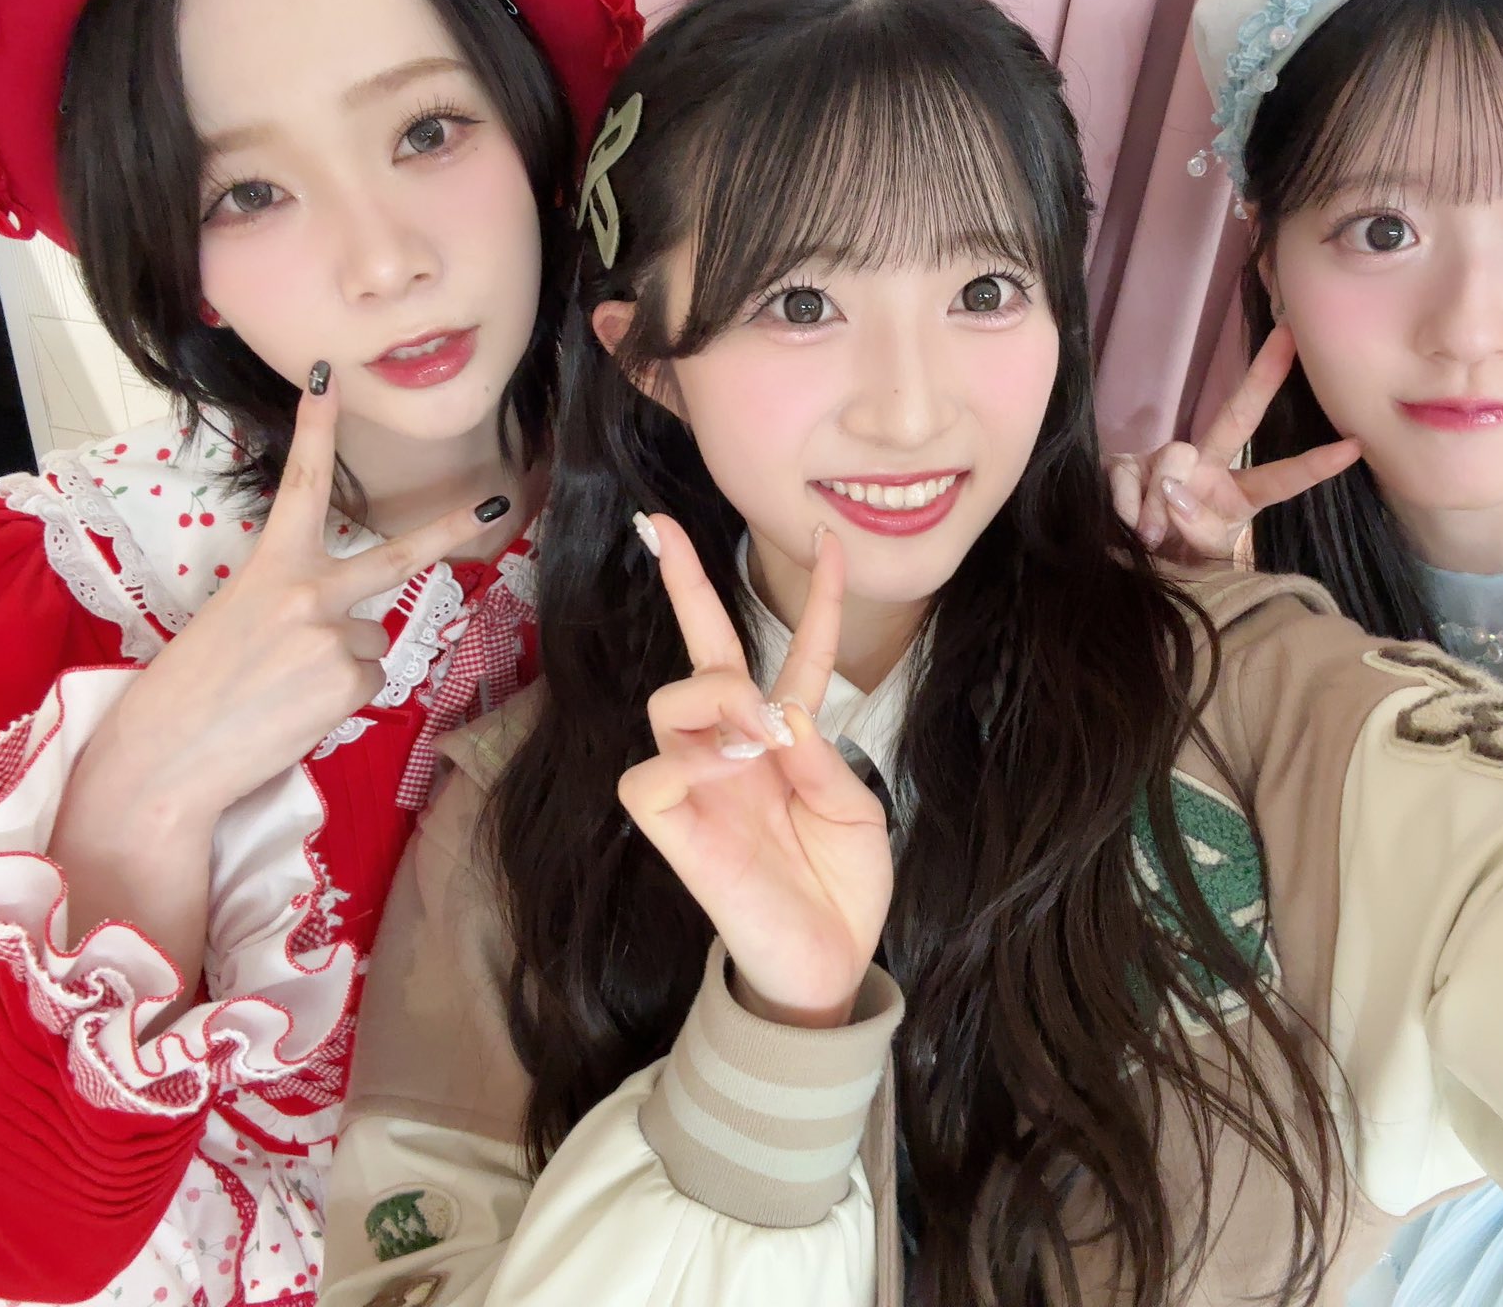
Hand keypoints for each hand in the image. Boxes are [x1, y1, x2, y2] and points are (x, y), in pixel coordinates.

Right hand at [78, 367, 508, 817]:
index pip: (301, 486)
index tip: (328, 380)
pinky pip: (366, 685)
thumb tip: (344, 627)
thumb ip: (291, 604)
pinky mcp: (348, 685)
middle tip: (495, 504)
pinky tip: (295, 712)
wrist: (165, 757)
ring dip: (340, 665)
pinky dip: (338, 701)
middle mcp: (309, 593)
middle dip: (450, 529)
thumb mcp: (235, 619)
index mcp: (270, 566)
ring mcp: (334, 638)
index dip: (316, 429)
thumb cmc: (188, 690)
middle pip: (398, 556)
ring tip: (284, 689)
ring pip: (370, 642)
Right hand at [619, 516, 891, 1028]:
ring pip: (669, 701)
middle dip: (690, 588)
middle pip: (701, 654)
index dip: (820, 601)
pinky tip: (725, 778)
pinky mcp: (670, 828)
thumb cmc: (841, 886)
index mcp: (786, 739)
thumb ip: (819, 752)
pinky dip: (684, 765)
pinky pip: (647, 776)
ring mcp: (699, 785)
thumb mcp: (855, 808)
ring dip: (718, 700)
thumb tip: (775, 711)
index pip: (794, 654)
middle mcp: (735, 750)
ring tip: (758, 740)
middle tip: (753, 672)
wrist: (832, 962)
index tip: (832, 541)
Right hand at [1109, 325, 1360, 561]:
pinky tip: (1126, 521)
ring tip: (1149, 535)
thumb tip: (1173, 488)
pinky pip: (1128, 478)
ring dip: (1160, 504)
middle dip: (1264, 376)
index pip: (1279, 479)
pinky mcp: (1124, 463)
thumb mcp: (1198, 559)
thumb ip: (1197, 529)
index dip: (1314, 466)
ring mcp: (1164, 460)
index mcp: (1236, 496)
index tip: (1355, 446)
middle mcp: (1207, 467)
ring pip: (1174, 460)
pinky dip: (1128, 506)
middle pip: (1238, 416)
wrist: (1120, 561)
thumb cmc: (1172, 560)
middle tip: (1289, 335)